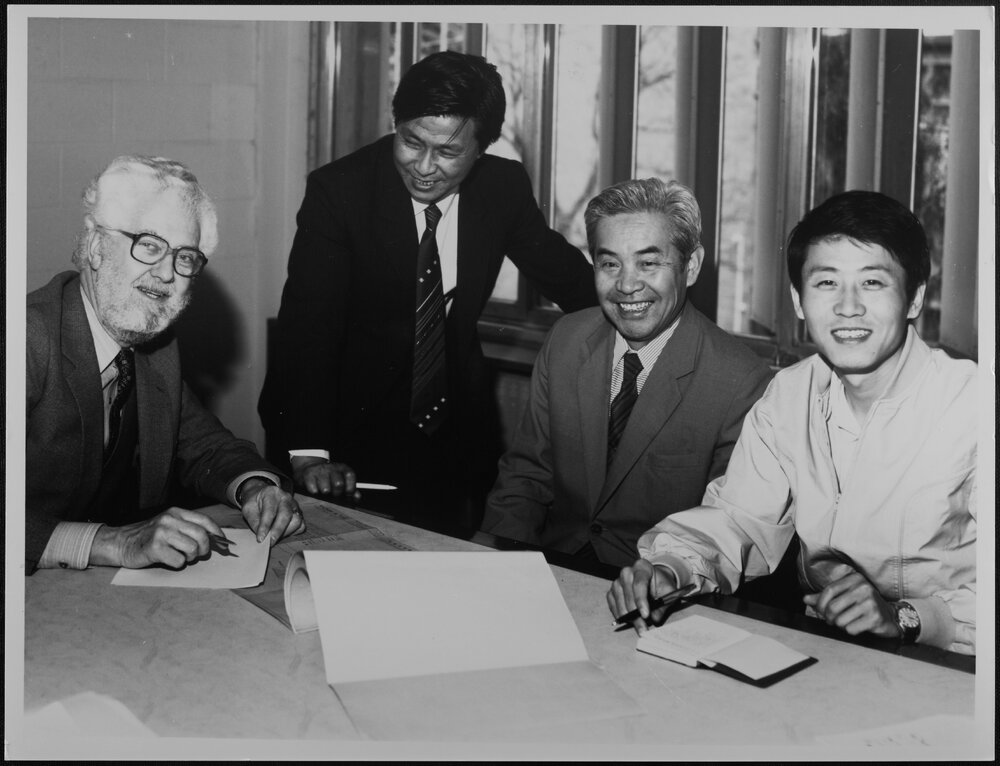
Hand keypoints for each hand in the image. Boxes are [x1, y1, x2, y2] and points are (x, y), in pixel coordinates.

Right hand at [89, 507, 223, 568]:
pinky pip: (179, 561)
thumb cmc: (149, 537)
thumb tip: (216, 539)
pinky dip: (177, 564)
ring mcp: (162, 533)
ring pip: (192, 548)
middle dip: (204, 549)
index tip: (223, 543)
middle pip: (201, 535)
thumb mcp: (169, 525)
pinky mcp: (155, 547)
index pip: (204, 520)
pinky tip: (168, 559)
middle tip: (199, 554)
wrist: (121, 543)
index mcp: (176, 512)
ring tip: (181, 556)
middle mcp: (170, 520)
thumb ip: (188, 528)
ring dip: (190, 557)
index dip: (217, 533)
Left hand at [239, 480, 305, 544]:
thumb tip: (262, 537)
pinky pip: (301, 526)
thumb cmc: (255, 502)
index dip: (265, 526)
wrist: (262, 494)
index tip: (260, 539)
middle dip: (277, 531)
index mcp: (271, 493)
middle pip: (286, 515)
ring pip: (297, 521)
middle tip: (269, 542)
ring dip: (286, 532)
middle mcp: (285, 497)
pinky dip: (293, 532)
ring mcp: (294, 505)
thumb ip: (254, 521)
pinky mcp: (299, 513)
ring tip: (275, 537)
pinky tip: (283, 533)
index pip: (270, 511)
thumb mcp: (248, 508)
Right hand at [290, 456, 360, 499]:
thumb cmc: (329, 477)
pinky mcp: (308, 474)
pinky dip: (315, 493)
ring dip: (325, 494)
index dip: (350, 488)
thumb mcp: (342, 479)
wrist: (310, 468)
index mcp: (343, 468)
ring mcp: (320, 470)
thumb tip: (357, 498)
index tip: (347, 494)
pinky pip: (313, 490)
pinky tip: (315, 490)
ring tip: (323, 492)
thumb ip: (351, 489)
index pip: (350, 476)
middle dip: (337, 493)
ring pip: (326, 489)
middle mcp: (332, 467)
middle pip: (338, 484)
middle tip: (334, 495)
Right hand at [606, 559, 678, 634]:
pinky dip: (620, 614)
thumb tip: (654, 618)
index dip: (641, 600)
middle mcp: (627, 572)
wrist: (654, 582)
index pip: (639, 583)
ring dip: (628, 616)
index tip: (646, 615)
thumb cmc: (661, 586)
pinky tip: (629, 621)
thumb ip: (664, 604)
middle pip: (627, 592)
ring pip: (618, 600)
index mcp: (642, 567)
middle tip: (643, 628)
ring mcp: (617, 581)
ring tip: (639, 627)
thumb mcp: (669, 592)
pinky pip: (612, 604)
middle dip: (635, 613)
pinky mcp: (612, 591)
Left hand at [802, 571, 899, 637]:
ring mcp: (870, 603)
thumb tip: (806, 599)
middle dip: (829, 617)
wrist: (890, 616)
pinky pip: (851, 629)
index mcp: (854, 579)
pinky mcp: (875, 618)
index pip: (828, 591)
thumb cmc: (864, 604)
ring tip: (847, 621)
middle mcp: (863, 588)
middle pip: (832, 607)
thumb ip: (825, 597)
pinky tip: (858, 626)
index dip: (819, 604)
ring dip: (840, 625)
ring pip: (840, 620)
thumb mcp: (845, 595)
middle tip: (832, 620)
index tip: (819, 612)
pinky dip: (851, 630)